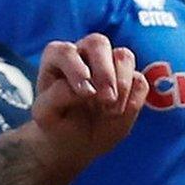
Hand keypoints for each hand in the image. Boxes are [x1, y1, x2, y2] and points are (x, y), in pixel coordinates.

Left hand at [27, 33, 148, 183]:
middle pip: (98, 43)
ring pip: (124, 56)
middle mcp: (83, 54)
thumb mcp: (45, 115)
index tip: (85, 94)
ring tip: (110, 111)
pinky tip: (118, 114)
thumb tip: (86, 88)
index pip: (65, 51)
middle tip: (106, 99)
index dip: (77, 69)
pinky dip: (132, 99)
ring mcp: (109, 65)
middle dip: (104, 72)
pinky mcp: (130, 80)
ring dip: (121, 85)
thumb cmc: (56, 123)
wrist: (75, 141)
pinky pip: (139, 81)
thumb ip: (56, 97)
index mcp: (57, 58)